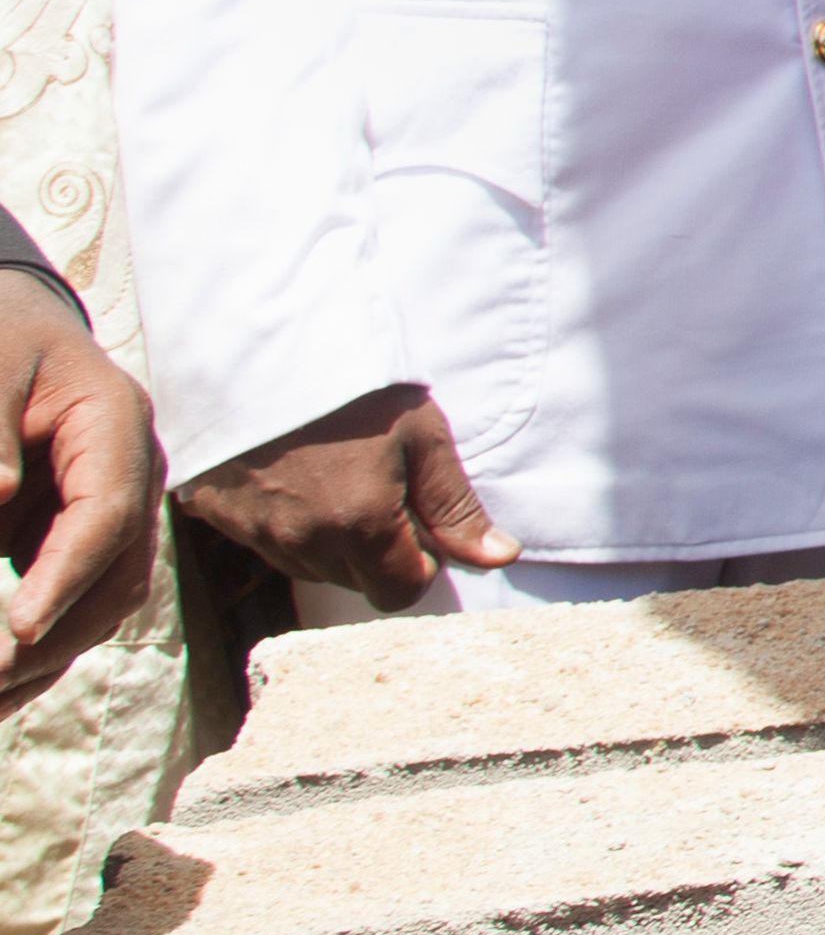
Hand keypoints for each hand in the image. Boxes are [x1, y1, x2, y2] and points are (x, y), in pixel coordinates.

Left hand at [0, 281, 155, 710]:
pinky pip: (69, 602)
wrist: (14, 323)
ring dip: (46, 657)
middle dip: (56, 636)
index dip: (65, 576)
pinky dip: (33, 648)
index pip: (107, 515)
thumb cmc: (0, 334)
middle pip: (118, 577)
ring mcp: (112, 511)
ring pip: (102, 603)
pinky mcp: (76, 536)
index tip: (16, 629)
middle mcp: (129, 476)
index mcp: (116, 425)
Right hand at [177, 382, 512, 602]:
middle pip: (354, 583)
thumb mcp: (421, 434)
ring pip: (307, 568)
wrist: (260, 342)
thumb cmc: (353, 385)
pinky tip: (293, 478)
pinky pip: (263, 542)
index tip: (420, 522)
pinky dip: (284, 524)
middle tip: (381, 491)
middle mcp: (300, 541)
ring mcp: (252, 530)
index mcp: (359, 525)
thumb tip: (500, 558)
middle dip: (378, 553)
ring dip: (330, 542)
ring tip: (336, 479)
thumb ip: (455, 506)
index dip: (420, 563)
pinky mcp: (214, 513)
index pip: (399, 592)